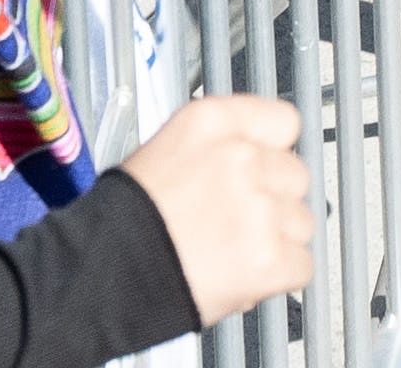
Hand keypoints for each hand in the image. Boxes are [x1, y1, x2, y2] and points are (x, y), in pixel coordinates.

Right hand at [114, 98, 315, 324]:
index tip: (260, 173)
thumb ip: (217, 150)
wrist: (98, 277)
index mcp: (211, 122)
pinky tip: (241, 278)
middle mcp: (240, 156)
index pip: (284, 122)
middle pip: (295, 175)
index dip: (272, 154)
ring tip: (228, 254)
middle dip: (272, 202)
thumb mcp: (162, 156)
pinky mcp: (269, 257)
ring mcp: (258, 207)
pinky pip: (301, 265)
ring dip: (276, 241)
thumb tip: (257, 158)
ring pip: (302, 222)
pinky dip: (278, 279)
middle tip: (231, 225)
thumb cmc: (120, 224)